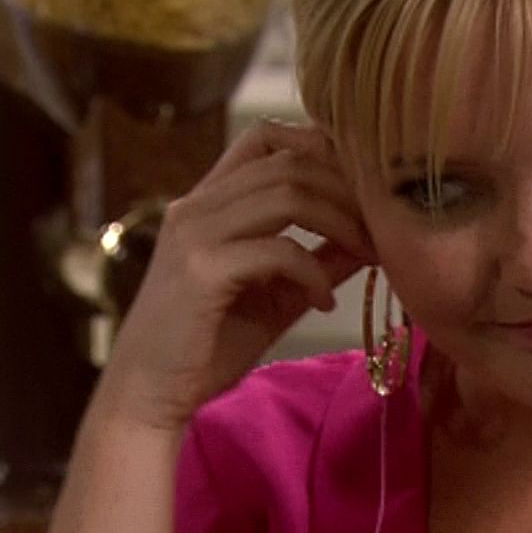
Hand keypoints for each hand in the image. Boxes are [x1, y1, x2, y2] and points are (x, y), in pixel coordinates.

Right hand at [95, 120, 375, 433]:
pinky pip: (278, 250)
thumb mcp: (279, 294)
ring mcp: (194, 234)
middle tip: (382, 229)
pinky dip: (315, 273)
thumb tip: (375, 234)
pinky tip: (324, 303)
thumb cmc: (209, 344)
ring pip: (288, 194)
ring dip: (342, 224)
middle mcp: (196, 206)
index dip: (323, 146)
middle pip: (290, 161)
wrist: (149, 395)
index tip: (365, 187)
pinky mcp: (201, 270)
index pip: (266, 136)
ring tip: (368, 258)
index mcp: (209, 202)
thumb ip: (320, 259)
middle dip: (348, 190)